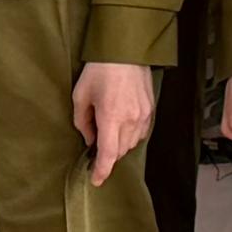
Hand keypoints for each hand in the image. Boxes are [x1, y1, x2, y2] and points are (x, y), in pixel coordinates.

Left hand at [71, 61, 156, 184]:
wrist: (125, 50)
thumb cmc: (99, 70)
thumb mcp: (80, 96)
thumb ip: (82, 122)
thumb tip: (89, 139)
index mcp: (111, 117)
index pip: (108, 154)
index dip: (102, 171)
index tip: (96, 180)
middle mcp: (130, 120)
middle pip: (120, 151)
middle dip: (108, 155)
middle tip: (96, 146)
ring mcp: (143, 115)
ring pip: (132, 143)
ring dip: (120, 145)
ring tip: (109, 134)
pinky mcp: (150, 109)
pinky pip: (142, 132)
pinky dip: (131, 136)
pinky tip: (123, 128)